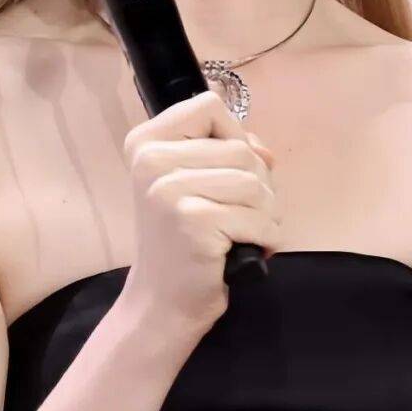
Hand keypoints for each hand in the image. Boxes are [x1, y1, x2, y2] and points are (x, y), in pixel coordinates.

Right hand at [120, 89, 280, 340]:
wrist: (161, 303)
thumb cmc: (182, 242)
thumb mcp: (193, 184)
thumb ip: (225, 154)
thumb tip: (266, 153)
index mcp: (146, 143)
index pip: (210, 107)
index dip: (236, 136)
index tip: (228, 173)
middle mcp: (151, 160)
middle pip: (241, 147)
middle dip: (258, 186)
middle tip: (236, 218)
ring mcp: (169, 190)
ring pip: (256, 183)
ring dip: (265, 215)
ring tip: (241, 235)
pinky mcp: (193, 220)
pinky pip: (259, 218)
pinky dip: (265, 238)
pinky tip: (241, 253)